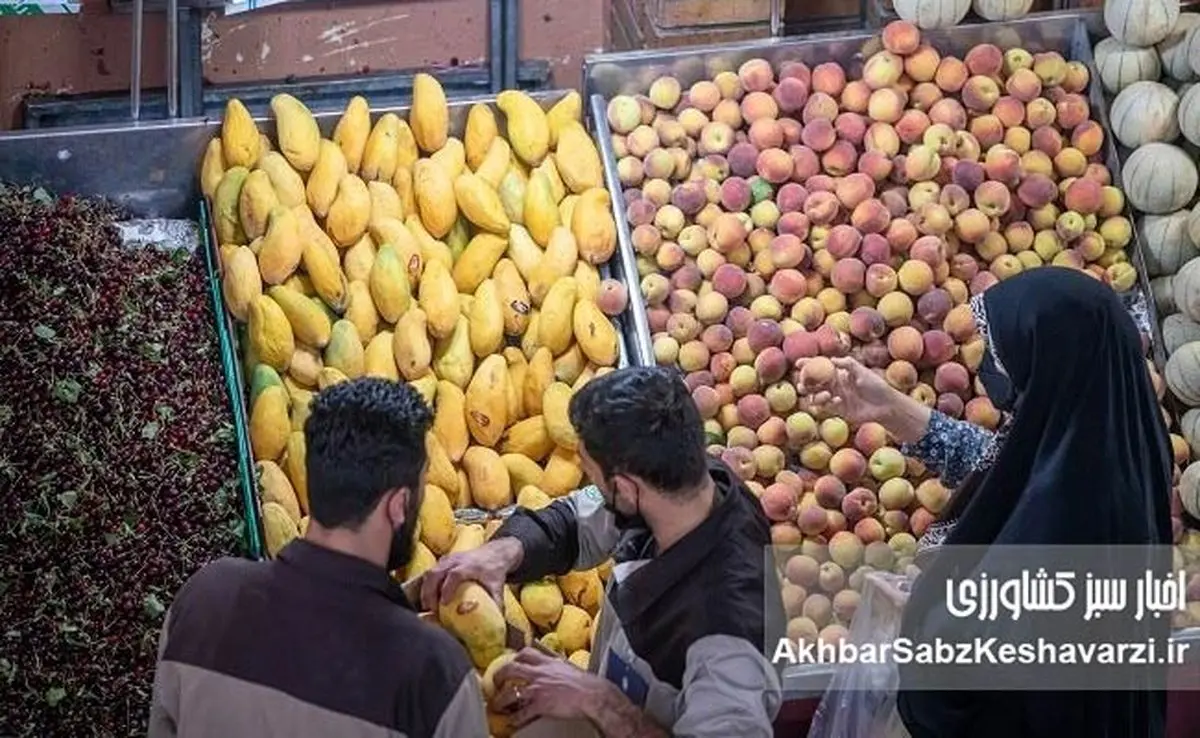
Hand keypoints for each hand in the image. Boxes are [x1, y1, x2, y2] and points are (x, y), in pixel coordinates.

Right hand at [419, 537, 523, 609]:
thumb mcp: (498, 587)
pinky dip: (425, 585)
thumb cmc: (495, 571)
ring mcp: (448, 559)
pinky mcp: (443, 561)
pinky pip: (429, 572)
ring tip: (427, 607)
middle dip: (429, 592)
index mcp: (470, 566)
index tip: (443, 604)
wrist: (496, 552)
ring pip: (429, 572)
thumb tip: (496, 626)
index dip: (447, 588)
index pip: (455, 574)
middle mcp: (456, 560)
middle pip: (436, 573)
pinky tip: (426, 599)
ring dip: (425, 590)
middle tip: (430, 610)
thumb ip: (496, 605)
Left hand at [493, 648, 611, 727]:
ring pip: (510, 692)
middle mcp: (539, 673)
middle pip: (510, 669)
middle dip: (499, 676)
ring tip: (496, 706)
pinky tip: (512, 722)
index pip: (525, 653)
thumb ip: (557, 663)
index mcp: (547, 662)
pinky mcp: (540, 705)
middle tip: (495, 683)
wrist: (592, 695)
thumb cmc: (585, 683)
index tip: (510, 663)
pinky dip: (514, 719)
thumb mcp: (568, 666)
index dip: (514, 658)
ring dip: (500, 701)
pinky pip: (521, 713)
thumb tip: (554, 661)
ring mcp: (538, 689)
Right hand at [795, 356, 900, 425]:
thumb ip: (847, 364)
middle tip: (805, 384)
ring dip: (816, 395)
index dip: (806, 364)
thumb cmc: (875, 385)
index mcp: (836, 372)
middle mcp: (832, 385)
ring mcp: (833, 397)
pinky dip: (827, 404)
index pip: (817, 366)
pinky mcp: (837, 410)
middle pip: (810, 383)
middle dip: (804, 383)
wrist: (885, 405)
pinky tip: (838, 400)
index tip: (799, 364)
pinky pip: (824, 408)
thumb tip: (831, 360)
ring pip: (814, 397)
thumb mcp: (862, 371)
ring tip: (826, 394)